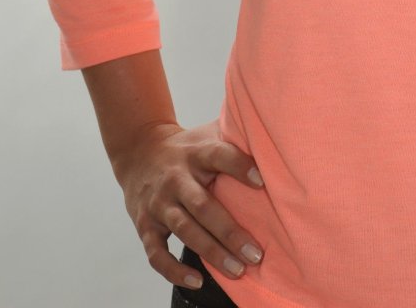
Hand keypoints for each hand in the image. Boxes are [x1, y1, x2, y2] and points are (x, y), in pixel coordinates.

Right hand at [112, 118, 266, 291]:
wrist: (138, 150)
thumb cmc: (187, 147)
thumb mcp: (208, 134)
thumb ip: (236, 137)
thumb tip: (277, 134)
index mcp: (196, 153)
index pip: (219, 155)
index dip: (240, 166)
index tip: (262, 181)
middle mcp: (176, 178)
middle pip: (203, 206)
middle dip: (230, 232)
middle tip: (256, 253)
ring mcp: (159, 203)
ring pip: (185, 231)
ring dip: (212, 253)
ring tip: (238, 270)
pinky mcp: (145, 225)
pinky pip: (157, 253)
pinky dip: (174, 271)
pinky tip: (196, 281)